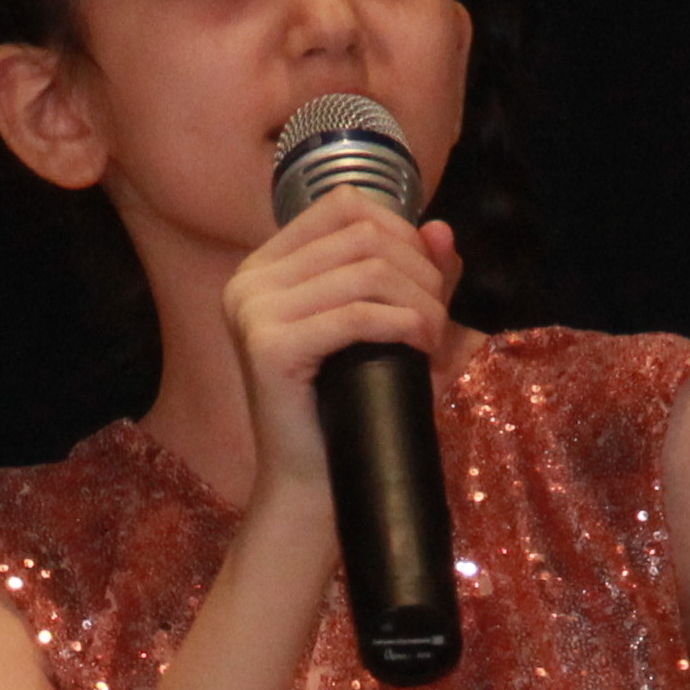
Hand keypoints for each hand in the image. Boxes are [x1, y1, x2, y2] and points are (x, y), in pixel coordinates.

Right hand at [222, 191, 460, 506]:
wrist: (315, 485)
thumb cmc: (352, 406)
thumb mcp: (389, 326)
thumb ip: (415, 274)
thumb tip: (440, 228)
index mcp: (265, 266)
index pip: (344, 205)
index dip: (400, 229)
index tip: (425, 280)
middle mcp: (249, 281)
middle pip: (362, 234)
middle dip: (420, 271)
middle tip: (437, 321)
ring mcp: (252, 312)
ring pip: (367, 271)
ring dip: (420, 301)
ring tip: (432, 339)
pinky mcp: (268, 348)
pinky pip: (356, 314)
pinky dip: (403, 324)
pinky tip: (420, 346)